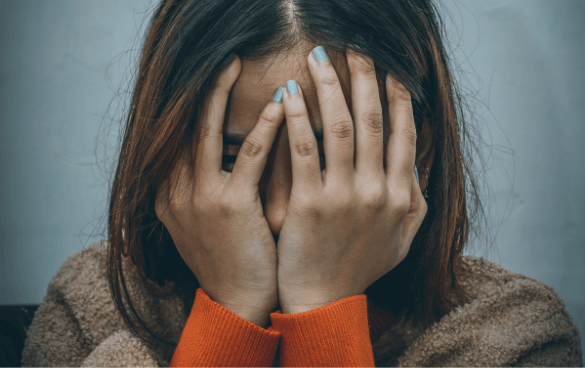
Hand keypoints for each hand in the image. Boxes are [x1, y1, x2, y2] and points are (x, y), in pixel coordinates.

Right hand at [155, 55, 283, 327]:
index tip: (213, 80)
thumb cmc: (229, 258)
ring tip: (238, 65)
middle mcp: (175, 191)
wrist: (237, 302)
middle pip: (185, 126)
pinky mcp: (230, 206)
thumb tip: (226, 151)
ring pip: (207, 132)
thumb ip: (202, 186)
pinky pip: (249, 156)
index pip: (177, 137)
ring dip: (222, 94)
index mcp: (168, 194)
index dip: (194, 105)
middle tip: (224, 60)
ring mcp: (199, 198)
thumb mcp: (203, 221)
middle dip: (204, 90)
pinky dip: (264, 127)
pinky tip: (280, 106)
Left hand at [276, 47, 427, 313]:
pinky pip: (304, 150)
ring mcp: (344, 196)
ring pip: (339, 126)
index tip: (389, 71)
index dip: (397, 98)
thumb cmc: (359, 268)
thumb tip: (415, 163)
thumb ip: (415, 201)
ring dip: (331, 86)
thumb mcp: (401, 239)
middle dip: (365, 78)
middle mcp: (378, 191)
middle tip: (355, 49)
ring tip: (320, 58)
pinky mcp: (310, 203)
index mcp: (400, 196)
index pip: (402, 134)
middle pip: (372, 120)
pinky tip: (289, 93)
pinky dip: (297, 118)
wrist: (324, 301)